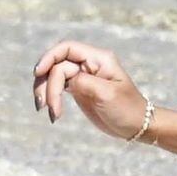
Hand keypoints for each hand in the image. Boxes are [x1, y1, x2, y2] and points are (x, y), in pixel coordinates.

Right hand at [31, 40, 146, 139]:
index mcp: (98, 59)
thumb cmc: (127, 109)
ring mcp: (82, 76)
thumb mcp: (107, 94)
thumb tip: (63, 79)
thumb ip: (83, 82)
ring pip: (53, 77)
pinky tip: (52, 113)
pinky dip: (51, 98)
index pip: (66, 48)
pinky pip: (57, 88)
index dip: (49, 57)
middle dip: (47, 84)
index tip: (38, 73)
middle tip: (46, 106)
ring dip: (46, 93)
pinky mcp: (78, 89)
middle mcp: (88, 64)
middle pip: (56, 65)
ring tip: (49, 113)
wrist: (138, 126)